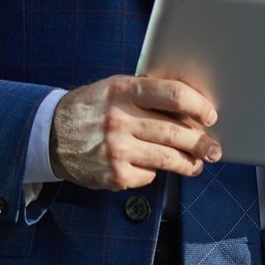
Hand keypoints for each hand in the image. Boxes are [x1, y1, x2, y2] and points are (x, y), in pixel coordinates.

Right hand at [49, 74, 221, 190]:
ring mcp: (117, 149)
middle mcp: (119, 119)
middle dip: (202, 143)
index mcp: (122, 90)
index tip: (210, 114)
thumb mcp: (113, 89)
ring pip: (169, 159)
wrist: (50, 134)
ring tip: (197, 163)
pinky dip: (155, 172)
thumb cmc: (92, 108)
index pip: (172, 94)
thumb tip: (191, 108)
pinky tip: (152, 166)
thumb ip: (146, 94)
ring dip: (189, 163)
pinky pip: (149, 175)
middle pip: (177, 132)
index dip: (198, 105)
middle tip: (214, 149)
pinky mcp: (114, 174)